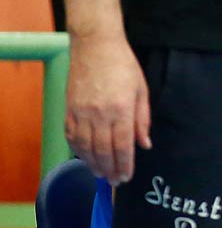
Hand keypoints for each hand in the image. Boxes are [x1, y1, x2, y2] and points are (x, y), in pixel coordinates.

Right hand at [66, 32, 149, 185]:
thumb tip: (145, 144)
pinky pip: (72, 136)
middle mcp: (100, 114)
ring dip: (93, 164)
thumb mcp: (141, 89)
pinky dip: (78, 150)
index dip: (125, 164)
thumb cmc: (123, 65)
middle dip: (110, 169)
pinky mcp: (69, 109)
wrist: (95, 46)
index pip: (123, 145)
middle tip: (115, 181)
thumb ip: (143, 119)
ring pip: (85, 147)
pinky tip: (85, 157)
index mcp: (121, 108)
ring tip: (101, 174)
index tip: (126, 177)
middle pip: (104, 150)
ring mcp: (81, 112)